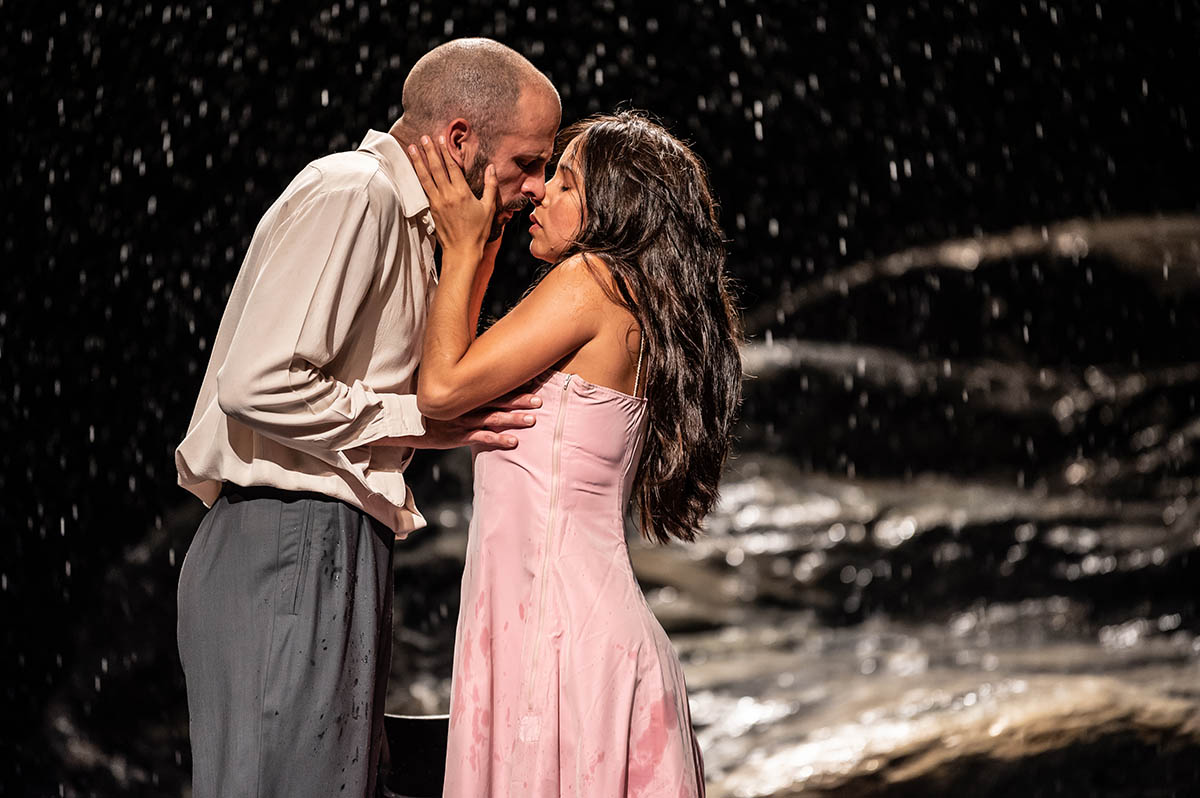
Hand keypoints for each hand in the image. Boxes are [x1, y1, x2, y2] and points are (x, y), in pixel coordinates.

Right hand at [372, 391, 541, 449]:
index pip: (494, 387)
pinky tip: (513, 442)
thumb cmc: (431, 408)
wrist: (407, 422)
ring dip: (513, 419)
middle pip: (498, 401)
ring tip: (531, 420)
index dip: (513, 385)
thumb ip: (467, 391)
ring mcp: (464, 421)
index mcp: (467, 394)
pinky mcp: (458, 437)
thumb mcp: (449, 395)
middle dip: (520, 400)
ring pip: (493, 419)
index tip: (532, 381)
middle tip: (539, 400)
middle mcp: (467, 405)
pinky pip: (481, 438)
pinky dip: (498, 440)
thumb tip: (483, 382)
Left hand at [407, 135, 496, 258]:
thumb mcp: (489, 207)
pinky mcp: (431, 209)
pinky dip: (418, 176)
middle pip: (436, 168)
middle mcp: (447, 195)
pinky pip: (423, 188)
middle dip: (430, 151)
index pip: (451, 167)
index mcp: (462, 193)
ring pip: (425, 177)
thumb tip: (492, 168)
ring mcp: (437, 202)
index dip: (445, 151)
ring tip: (413, 148)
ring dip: (419, 161)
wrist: (462, 251)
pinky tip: (415, 169)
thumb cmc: (478, 231)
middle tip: (424, 137)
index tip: (440, 139)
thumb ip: (491, 186)